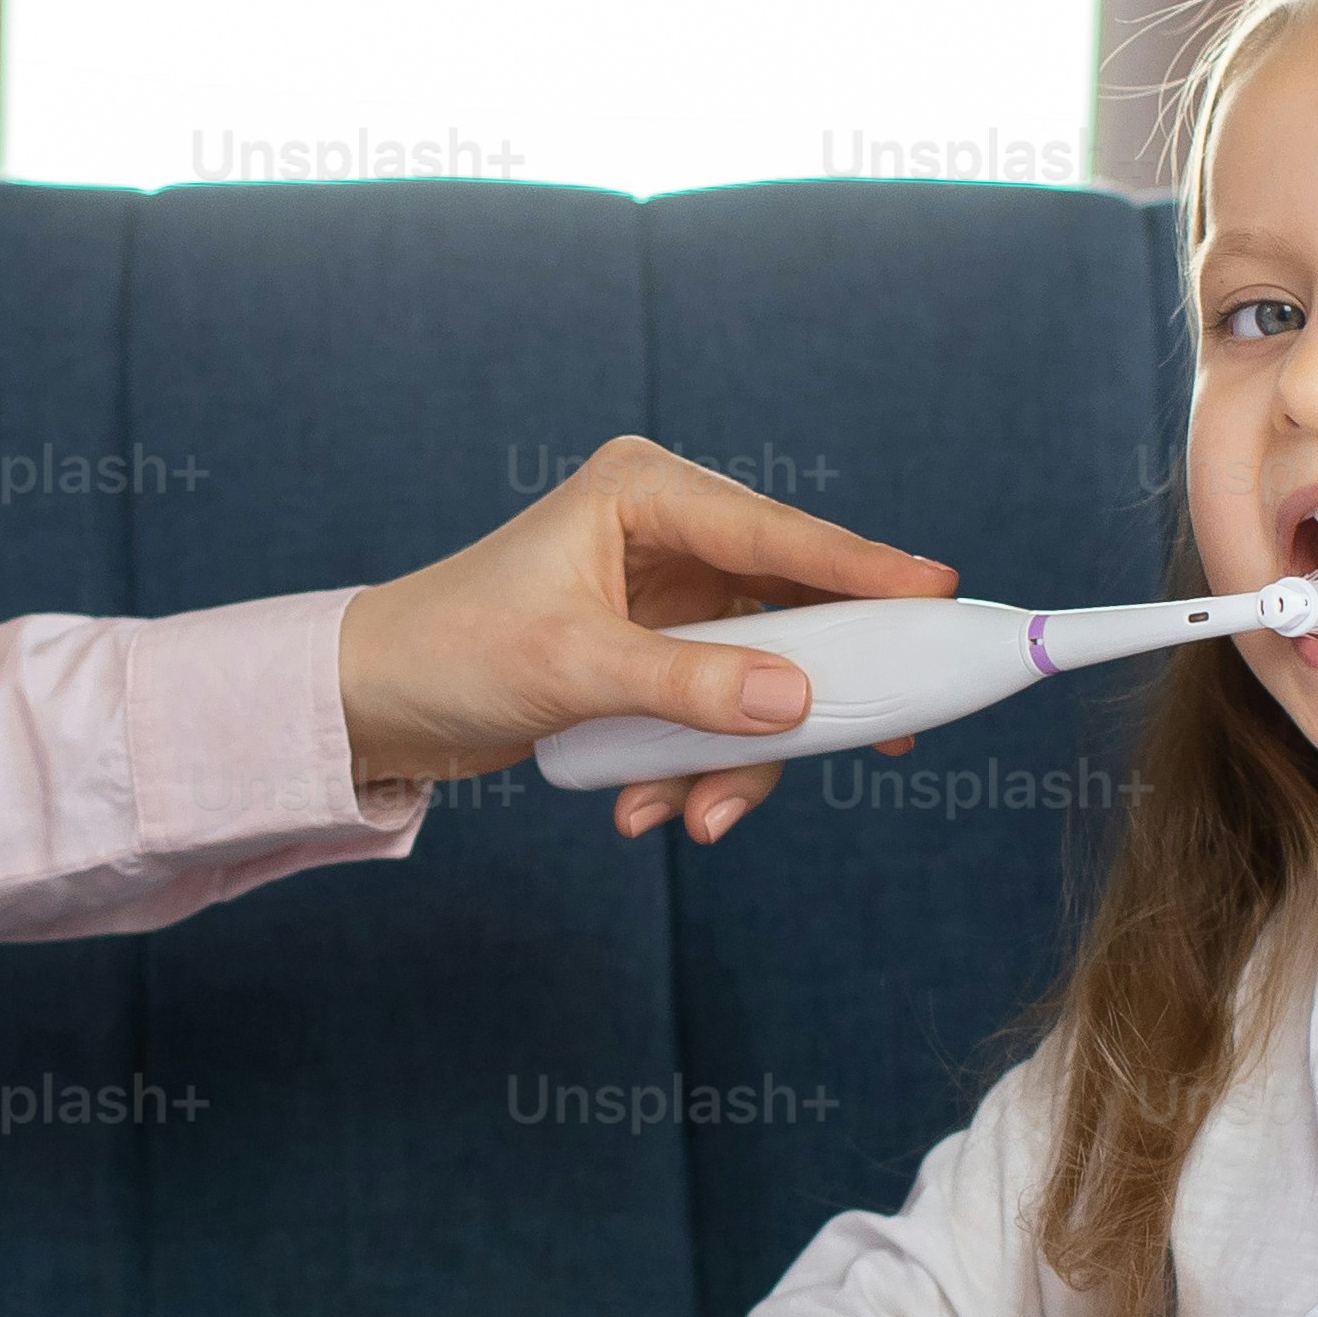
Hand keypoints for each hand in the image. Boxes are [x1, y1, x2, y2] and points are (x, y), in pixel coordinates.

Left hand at [330, 434, 953, 843]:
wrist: (379, 699)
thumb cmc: (454, 650)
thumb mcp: (576, 670)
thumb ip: (692, 685)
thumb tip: (800, 700)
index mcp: (646, 493)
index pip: (776, 532)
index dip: (862, 567)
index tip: (938, 593)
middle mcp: (669, 532)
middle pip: (788, 611)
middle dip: (803, 697)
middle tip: (877, 744)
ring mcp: (670, 594)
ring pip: (760, 676)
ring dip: (732, 759)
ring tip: (686, 823)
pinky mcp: (661, 651)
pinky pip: (721, 710)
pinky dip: (697, 767)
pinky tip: (643, 810)